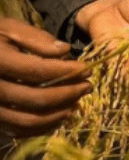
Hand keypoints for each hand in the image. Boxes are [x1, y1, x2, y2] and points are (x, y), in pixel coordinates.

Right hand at [0, 18, 91, 137]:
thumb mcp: (10, 29)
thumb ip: (36, 38)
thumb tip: (66, 50)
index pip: (38, 70)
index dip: (66, 71)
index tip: (87, 70)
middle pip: (37, 98)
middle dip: (68, 94)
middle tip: (87, 87)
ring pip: (29, 119)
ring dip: (59, 113)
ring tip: (77, 103)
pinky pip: (19, 130)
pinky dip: (43, 126)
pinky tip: (60, 115)